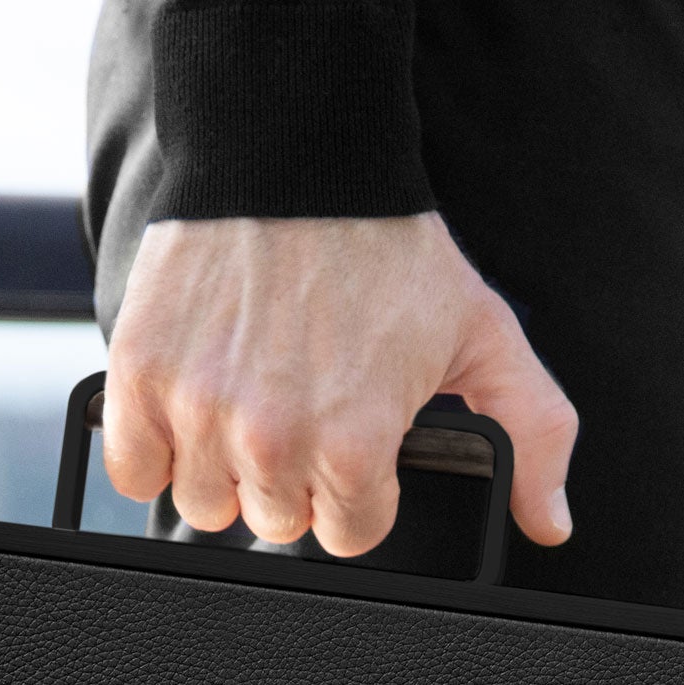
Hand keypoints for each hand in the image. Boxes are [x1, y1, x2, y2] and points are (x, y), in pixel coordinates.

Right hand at [103, 214, 577, 556]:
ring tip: (249, 401)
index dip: (359, 490)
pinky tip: (192, 406)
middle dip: (295, 478)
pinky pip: (134, 472)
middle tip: (305, 405)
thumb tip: (549, 520)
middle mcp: (272, 441)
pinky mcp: (140, 378)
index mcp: (355, 445)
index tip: (355, 438)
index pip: (350, 534)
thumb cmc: (388, 243)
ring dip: (225, 468)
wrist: (293, 150)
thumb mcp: (483, 334)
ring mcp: (199, 411)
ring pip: (204, 505)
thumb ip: (532, 431)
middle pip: (276, 522)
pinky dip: (155, 450)